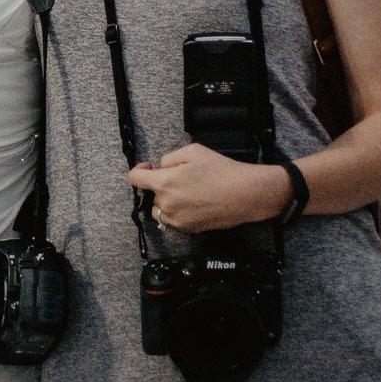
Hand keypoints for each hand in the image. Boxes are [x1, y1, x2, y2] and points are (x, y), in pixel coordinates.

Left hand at [126, 144, 291, 233]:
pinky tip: (197, 202)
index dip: (139, 170)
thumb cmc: (222, 171)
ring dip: (168, 201)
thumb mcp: (193, 152)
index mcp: (164, 183)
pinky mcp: (188, 230)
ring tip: (189, 192)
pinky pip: (174, 220)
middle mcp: (167, 205)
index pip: (135, 179)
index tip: (147, 168)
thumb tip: (161, 168)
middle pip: (152, 194)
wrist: (245, 194)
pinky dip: (179, 212)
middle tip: (183, 178)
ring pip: (161, 210)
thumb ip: (169, 159)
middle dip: (162, 185)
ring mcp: (177, 220)